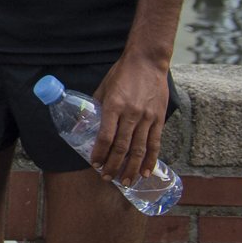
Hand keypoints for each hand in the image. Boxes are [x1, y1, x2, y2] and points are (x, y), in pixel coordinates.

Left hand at [89, 54, 171, 186]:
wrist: (147, 62)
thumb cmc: (121, 74)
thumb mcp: (102, 88)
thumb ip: (94, 108)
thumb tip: (82, 125)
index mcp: (113, 106)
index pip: (105, 137)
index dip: (100, 153)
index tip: (95, 164)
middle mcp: (131, 114)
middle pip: (122, 147)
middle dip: (113, 165)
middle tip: (107, 178)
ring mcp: (147, 118)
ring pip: (139, 149)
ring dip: (131, 168)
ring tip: (125, 181)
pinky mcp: (160, 119)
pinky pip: (155, 144)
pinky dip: (151, 160)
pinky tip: (146, 171)